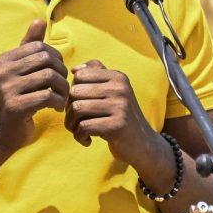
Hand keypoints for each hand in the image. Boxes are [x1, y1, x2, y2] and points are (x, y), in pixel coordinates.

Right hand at [0, 20, 69, 155]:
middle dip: (61, 74)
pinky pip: (48, 96)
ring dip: (62, 89)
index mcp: (4, 59)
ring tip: (61, 98)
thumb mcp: (19, 72)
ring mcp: (8, 88)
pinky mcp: (16, 106)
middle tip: (62, 88)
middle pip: (47, 60)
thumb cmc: (15, 100)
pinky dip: (58, 102)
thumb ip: (29, 47)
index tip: (57, 74)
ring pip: (50, 77)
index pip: (40, 47)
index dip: (56, 59)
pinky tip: (56, 108)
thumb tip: (39, 20)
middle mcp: (3, 71)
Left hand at [65, 60, 168, 174]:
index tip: (79, 106)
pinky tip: (87, 141)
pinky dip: (79, 136)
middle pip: (75, 92)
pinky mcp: (117, 126)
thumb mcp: (113, 92)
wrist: (143, 144)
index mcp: (117, 77)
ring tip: (79, 132)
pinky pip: (83, 127)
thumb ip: (96, 75)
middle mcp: (120, 88)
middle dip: (69, 110)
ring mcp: (120, 107)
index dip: (72, 92)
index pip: (80, 76)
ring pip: (77, 109)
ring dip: (71, 125)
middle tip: (76, 122)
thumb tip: (75, 69)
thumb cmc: (120, 117)